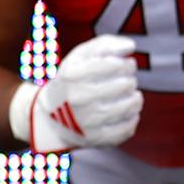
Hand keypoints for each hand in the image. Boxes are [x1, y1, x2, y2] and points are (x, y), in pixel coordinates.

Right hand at [12, 35, 142, 151]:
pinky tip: (126, 112)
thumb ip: (106, 45)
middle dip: (129, 79)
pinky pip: (128, 127)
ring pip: (131, 105)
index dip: (126, 63)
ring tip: (129, 95)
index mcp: (73, 75)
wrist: (48, 117)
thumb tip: (130, 46)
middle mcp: (78, 99)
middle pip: (125, 84)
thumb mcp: (80, 57)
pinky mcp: (97, 139)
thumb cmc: (72, 81)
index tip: (124, 65)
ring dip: (135, 97)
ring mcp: (88, 121)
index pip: (114, 65)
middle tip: (124, 81)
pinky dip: (133, 117)